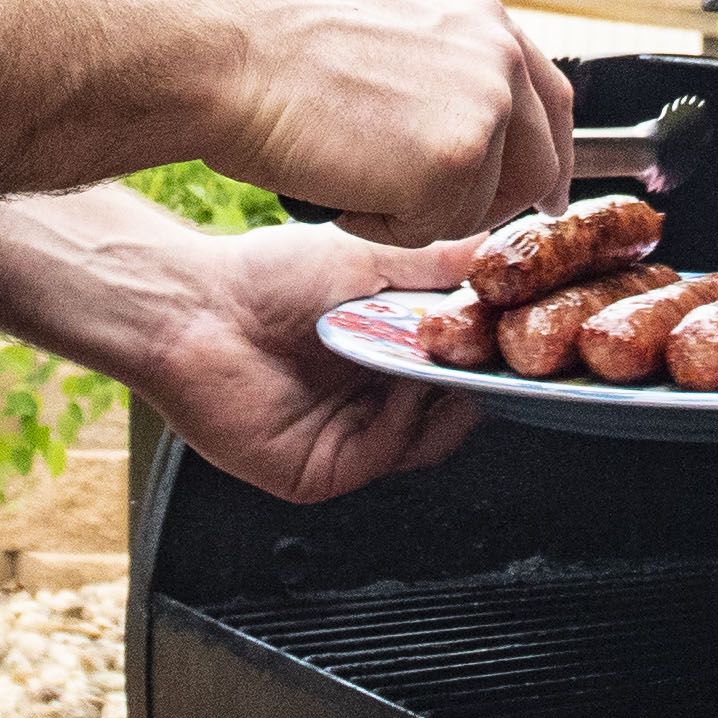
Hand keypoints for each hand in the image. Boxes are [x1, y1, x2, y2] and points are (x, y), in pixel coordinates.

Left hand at [135, 222, 492, 504]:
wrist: (194, 308)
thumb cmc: (266, 276)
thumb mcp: (369, 259)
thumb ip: (436, 263)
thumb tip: (498, 245)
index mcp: (379, 351)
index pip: (453, 365)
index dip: (487, 350)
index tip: (523, 326)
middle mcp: (365, 398)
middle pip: (447, 408)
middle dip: (478, 381)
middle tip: (508, 351)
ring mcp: (344, 437)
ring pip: (423, 441)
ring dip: (445, 402)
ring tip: (453, 361)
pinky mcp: (319, 471)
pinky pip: (382, 457)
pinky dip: (403, 424)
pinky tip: (404, 385)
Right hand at [208, 0, 573, 245]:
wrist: (227, 53)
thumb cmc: (273, 48)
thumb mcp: (388, 34)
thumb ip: (444, 73)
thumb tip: (468, 131)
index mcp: (483, 19)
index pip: (549, 102)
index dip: (546, 156)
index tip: (546, 195)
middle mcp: (500, 58)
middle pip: (534, 167)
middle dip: (482, 204)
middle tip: (418, 210)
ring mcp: (485, 110)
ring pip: (476, 208)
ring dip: (412, 211)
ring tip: (345, 164)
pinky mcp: (456, 164)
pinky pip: (429, 232)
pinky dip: (377, 226)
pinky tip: (336, 179)